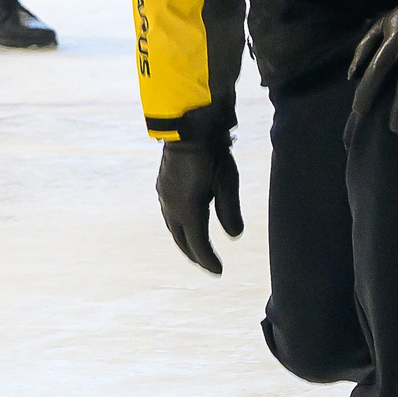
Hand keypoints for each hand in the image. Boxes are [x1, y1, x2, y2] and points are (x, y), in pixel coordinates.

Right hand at [157, 133, 242, 273]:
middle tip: (207, 264)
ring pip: (173, 226)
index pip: (198, 244)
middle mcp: (171, 206)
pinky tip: (184, 220)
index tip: (218, 271)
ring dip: (184, 240)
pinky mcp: (162, 185)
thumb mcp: (228, 181)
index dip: (208, 259)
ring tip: (194, 247)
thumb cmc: (212, 152)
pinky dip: (178, 224)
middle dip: (194, 254)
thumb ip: (230, 211)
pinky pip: (169, 212)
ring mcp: (164, 195)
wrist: (188, 125)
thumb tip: (234, 236)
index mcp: (187, 210)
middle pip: (182, 239)